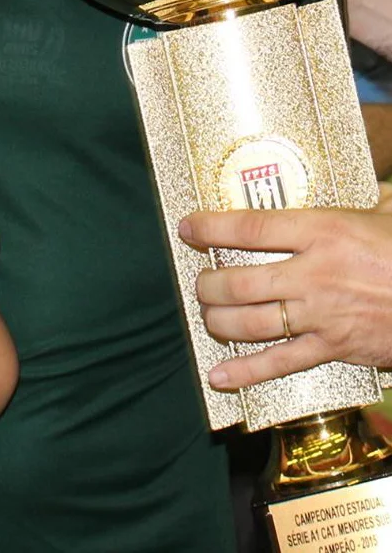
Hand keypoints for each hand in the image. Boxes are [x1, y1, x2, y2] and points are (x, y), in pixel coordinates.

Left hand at [178, 192, 391, 386]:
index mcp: (323, 231)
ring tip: (207, 313)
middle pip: (239, 281)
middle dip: (208, 282)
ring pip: (250, 322)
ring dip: (218, 320)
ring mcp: (321, 315)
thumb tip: (340, 184)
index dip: (211, 228)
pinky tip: (218, 375)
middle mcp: (314, 273)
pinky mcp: (333, 349)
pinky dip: (245, 371)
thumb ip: (351, 202)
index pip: (250, 227)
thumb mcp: (381, 212)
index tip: (186, 227)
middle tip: (199, 280)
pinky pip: (280, 364)